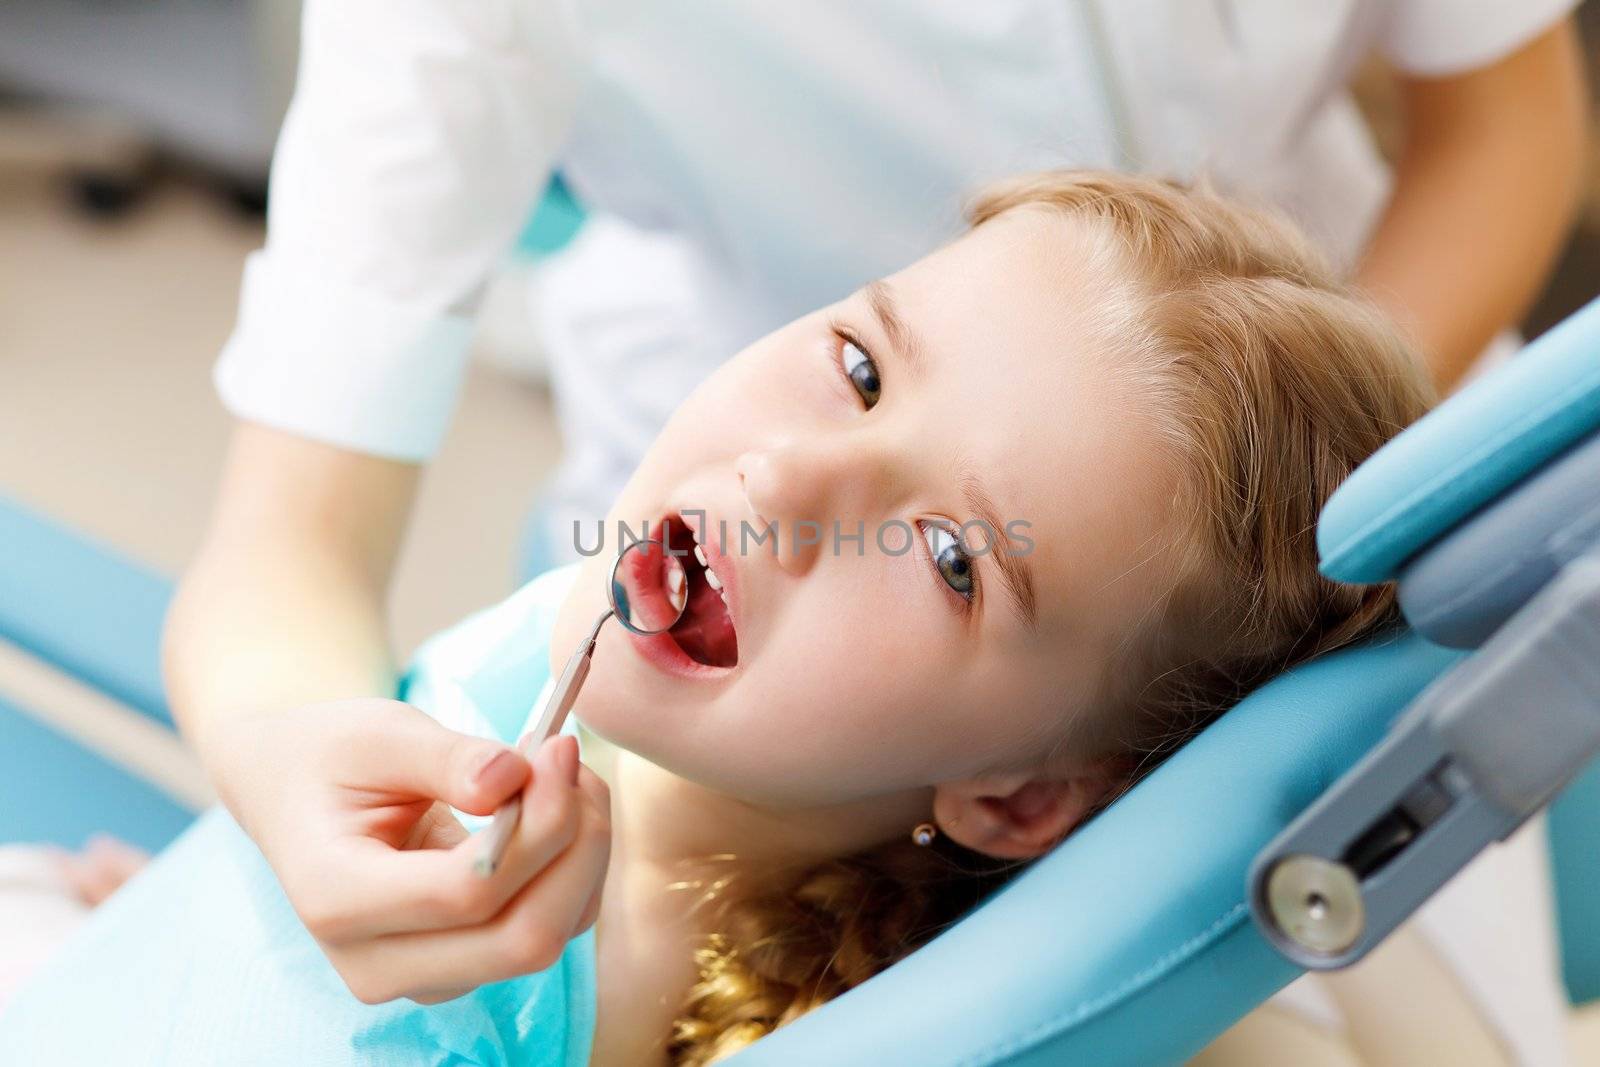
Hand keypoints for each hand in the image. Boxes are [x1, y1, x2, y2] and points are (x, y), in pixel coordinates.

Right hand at [208, 697, 611, 1003]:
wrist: (297, 794)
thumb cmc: (334, 757)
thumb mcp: (379, 734)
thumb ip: (448, 757)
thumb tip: (514, 779)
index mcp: (337, 900)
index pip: (468, 892)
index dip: (537, 821)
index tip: (557, 746)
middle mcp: (377, 963)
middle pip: (524, 938)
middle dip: (576, 845)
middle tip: (572, 759)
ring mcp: (424, 977)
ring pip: (547, 937)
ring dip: (582, 851)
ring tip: (561, 772)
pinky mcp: (463, 967)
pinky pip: (551, 929)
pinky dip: (574, 867)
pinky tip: (555, 806)